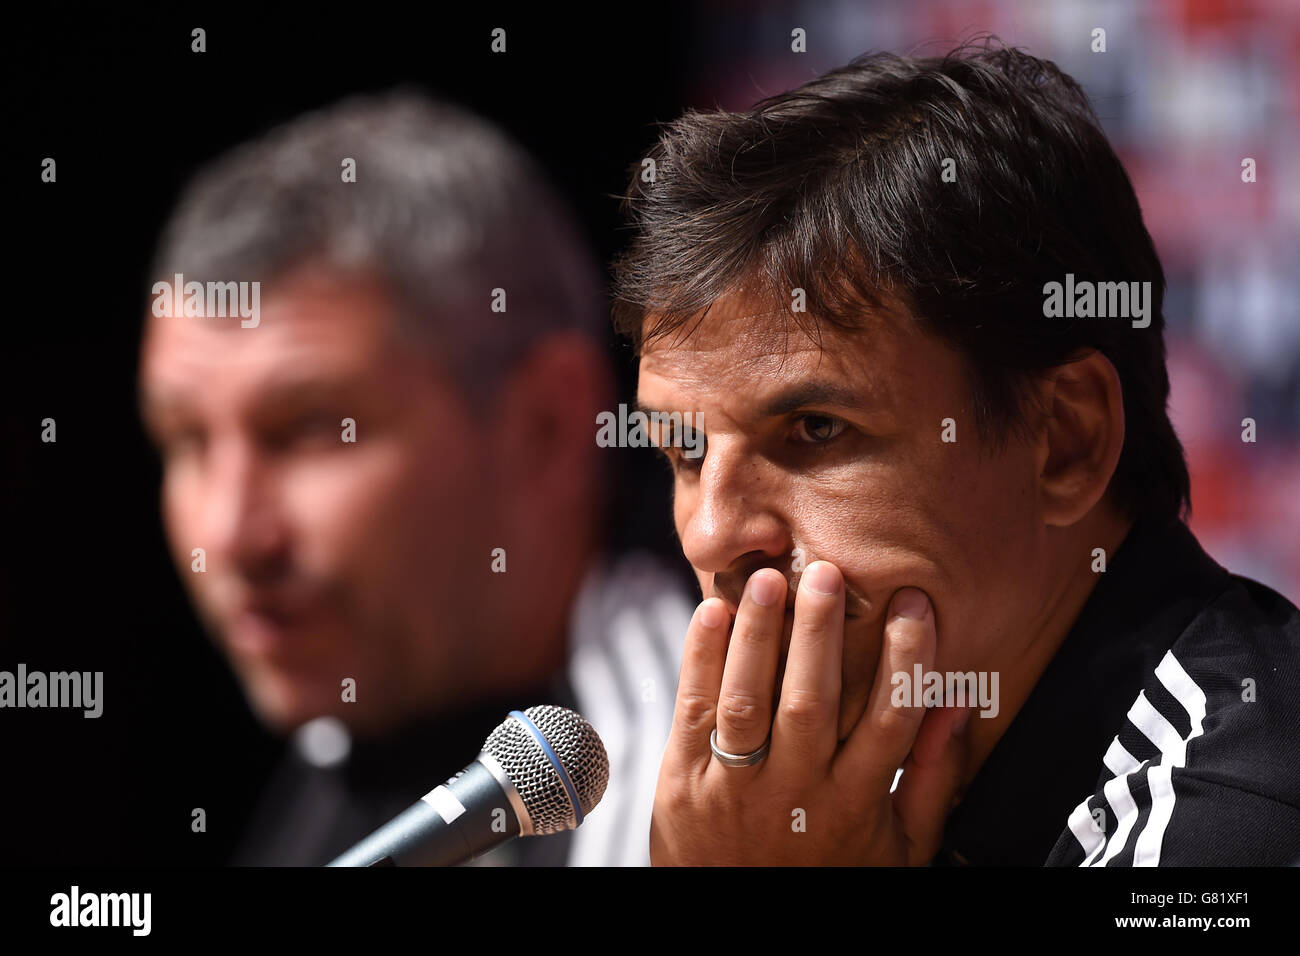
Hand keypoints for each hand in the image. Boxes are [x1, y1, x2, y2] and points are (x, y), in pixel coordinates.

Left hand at [650, 561, 970, 864]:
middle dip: (819, 633)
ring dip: (757, 635)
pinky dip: (700, 660)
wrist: (744, 925)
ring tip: (767, 579)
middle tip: (827, 572)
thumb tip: (957, 704)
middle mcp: (796, 792)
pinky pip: (693, 713)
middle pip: (811, 702)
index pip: (888, 720)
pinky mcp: (684, 782)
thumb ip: (932, 776)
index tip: (912, 604)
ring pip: (747, 700)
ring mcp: (736, 787)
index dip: (904, 659)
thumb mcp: (900, 847)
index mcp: (855, 803)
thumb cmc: (830, 875)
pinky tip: (711, 613)